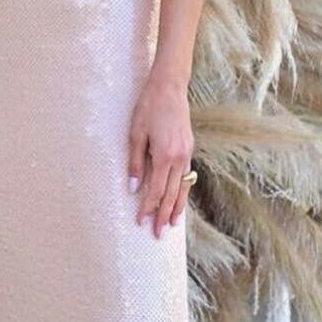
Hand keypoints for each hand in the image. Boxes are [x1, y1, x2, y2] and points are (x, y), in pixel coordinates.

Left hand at [127, 69, 194, 238]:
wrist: (170, 87)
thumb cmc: (148, 107)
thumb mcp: (135, 133)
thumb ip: (135, 162)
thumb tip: (133, 187)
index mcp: (165, 155)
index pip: (155, 190)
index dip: (148, 208)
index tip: (141, 222)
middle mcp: (179, 158)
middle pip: (171, 194)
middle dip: (163, 215)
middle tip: (157, 234)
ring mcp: (187, 154)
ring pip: (183, 188)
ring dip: (177, 208)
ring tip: (173, 225)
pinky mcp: (188, 149)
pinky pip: (187, 177)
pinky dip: (183, 192)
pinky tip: (179, 201)